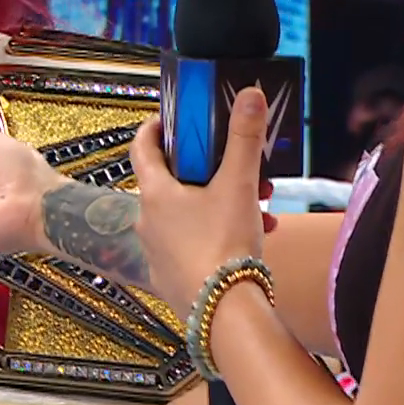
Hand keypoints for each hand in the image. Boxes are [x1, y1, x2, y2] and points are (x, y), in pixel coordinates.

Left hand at [125, 87, 270, 314]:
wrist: (223, 310)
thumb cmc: (223, 244)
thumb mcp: (238, 185)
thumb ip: (243, 138)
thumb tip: (249, 94)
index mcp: (154, 192)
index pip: (142, 147)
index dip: (154, 128)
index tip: (170, 119)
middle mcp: (147, 219)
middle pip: (172, 181)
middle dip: (209, 171)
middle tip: (238, 167)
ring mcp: (156, 249)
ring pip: (189, 213)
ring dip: (222, 204)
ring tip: (261, 206)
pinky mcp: (171, 274)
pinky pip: (194, 243)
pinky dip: (220, 233)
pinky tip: (254, 236)